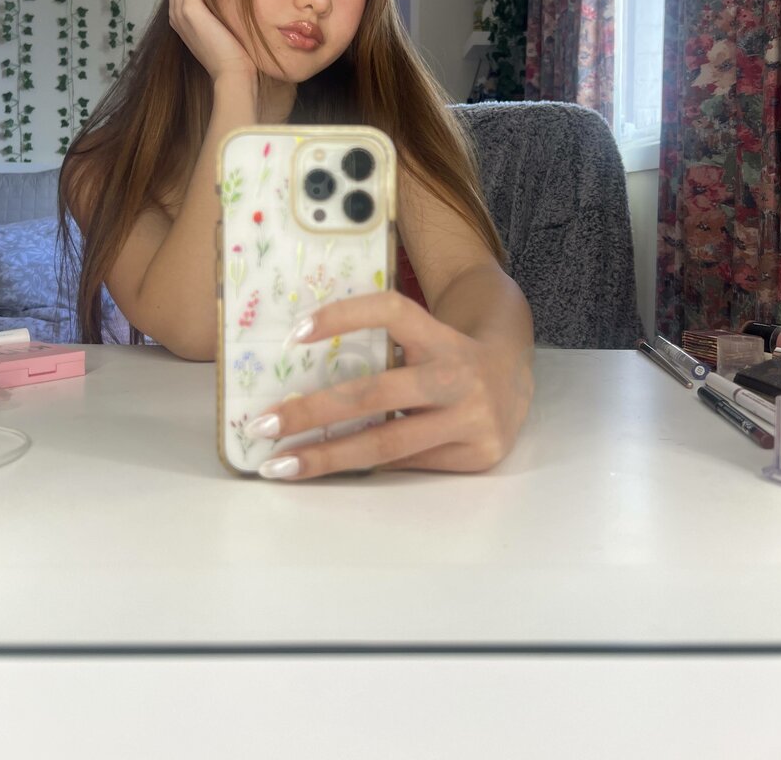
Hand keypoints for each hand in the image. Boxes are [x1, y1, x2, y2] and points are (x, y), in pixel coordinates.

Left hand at [244, 291, 532, 479]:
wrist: (516, 378)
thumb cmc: (450, 356)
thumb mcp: (427, 337)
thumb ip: (384, 350)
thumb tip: (300, 375)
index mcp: (441, 336)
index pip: (392, 312)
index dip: (344, 316)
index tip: (294, 331)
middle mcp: (458, 375)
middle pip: (375, 394)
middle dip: (313, 411)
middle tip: (263, 423)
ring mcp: (471, 419)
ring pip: (385, 443)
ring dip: (326, 455)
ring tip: (280, 465)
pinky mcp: (476, 455)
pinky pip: (406, 465)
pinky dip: (364, 467)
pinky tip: (330, 469)